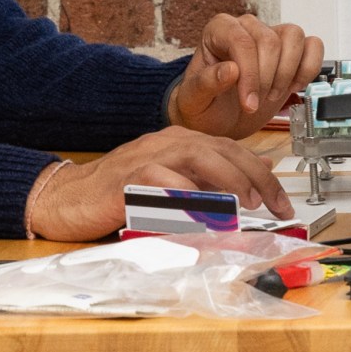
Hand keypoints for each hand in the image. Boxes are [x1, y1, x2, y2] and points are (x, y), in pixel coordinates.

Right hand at [26, 127, 294, 242]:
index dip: (263, 176)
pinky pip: (161, 181)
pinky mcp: (127, 178)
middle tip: (274, 206)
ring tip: (246, 202)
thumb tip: (254, 181)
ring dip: (225, 179)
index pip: (233, 151)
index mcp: (181, 141)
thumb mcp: (171, 184)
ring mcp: (147, 157)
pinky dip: (184, 194)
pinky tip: (202, 210)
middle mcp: (167, 143)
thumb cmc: (119, 193)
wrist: (67, 197)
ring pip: (196, 157)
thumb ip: (208, 180)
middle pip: (221, 150)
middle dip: (254, 178)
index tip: (284, 205)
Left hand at [166, 11, 324, 138]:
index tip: (248, 103)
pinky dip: (309, 68)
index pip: (242, 42)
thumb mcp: (194, 100)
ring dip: (287, 72)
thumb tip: (230, 70)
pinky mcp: (292, 50)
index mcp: (219, 30)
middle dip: (267, 79)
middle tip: (256, 104)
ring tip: (272, 95)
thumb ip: (206, 83)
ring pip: (294, 36)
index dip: (250, 75)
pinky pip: (313, 46)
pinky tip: (293, 86)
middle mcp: (247, 27)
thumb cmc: (204, 105)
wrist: (218, 117)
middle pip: (270, 41)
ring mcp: (272, 35)